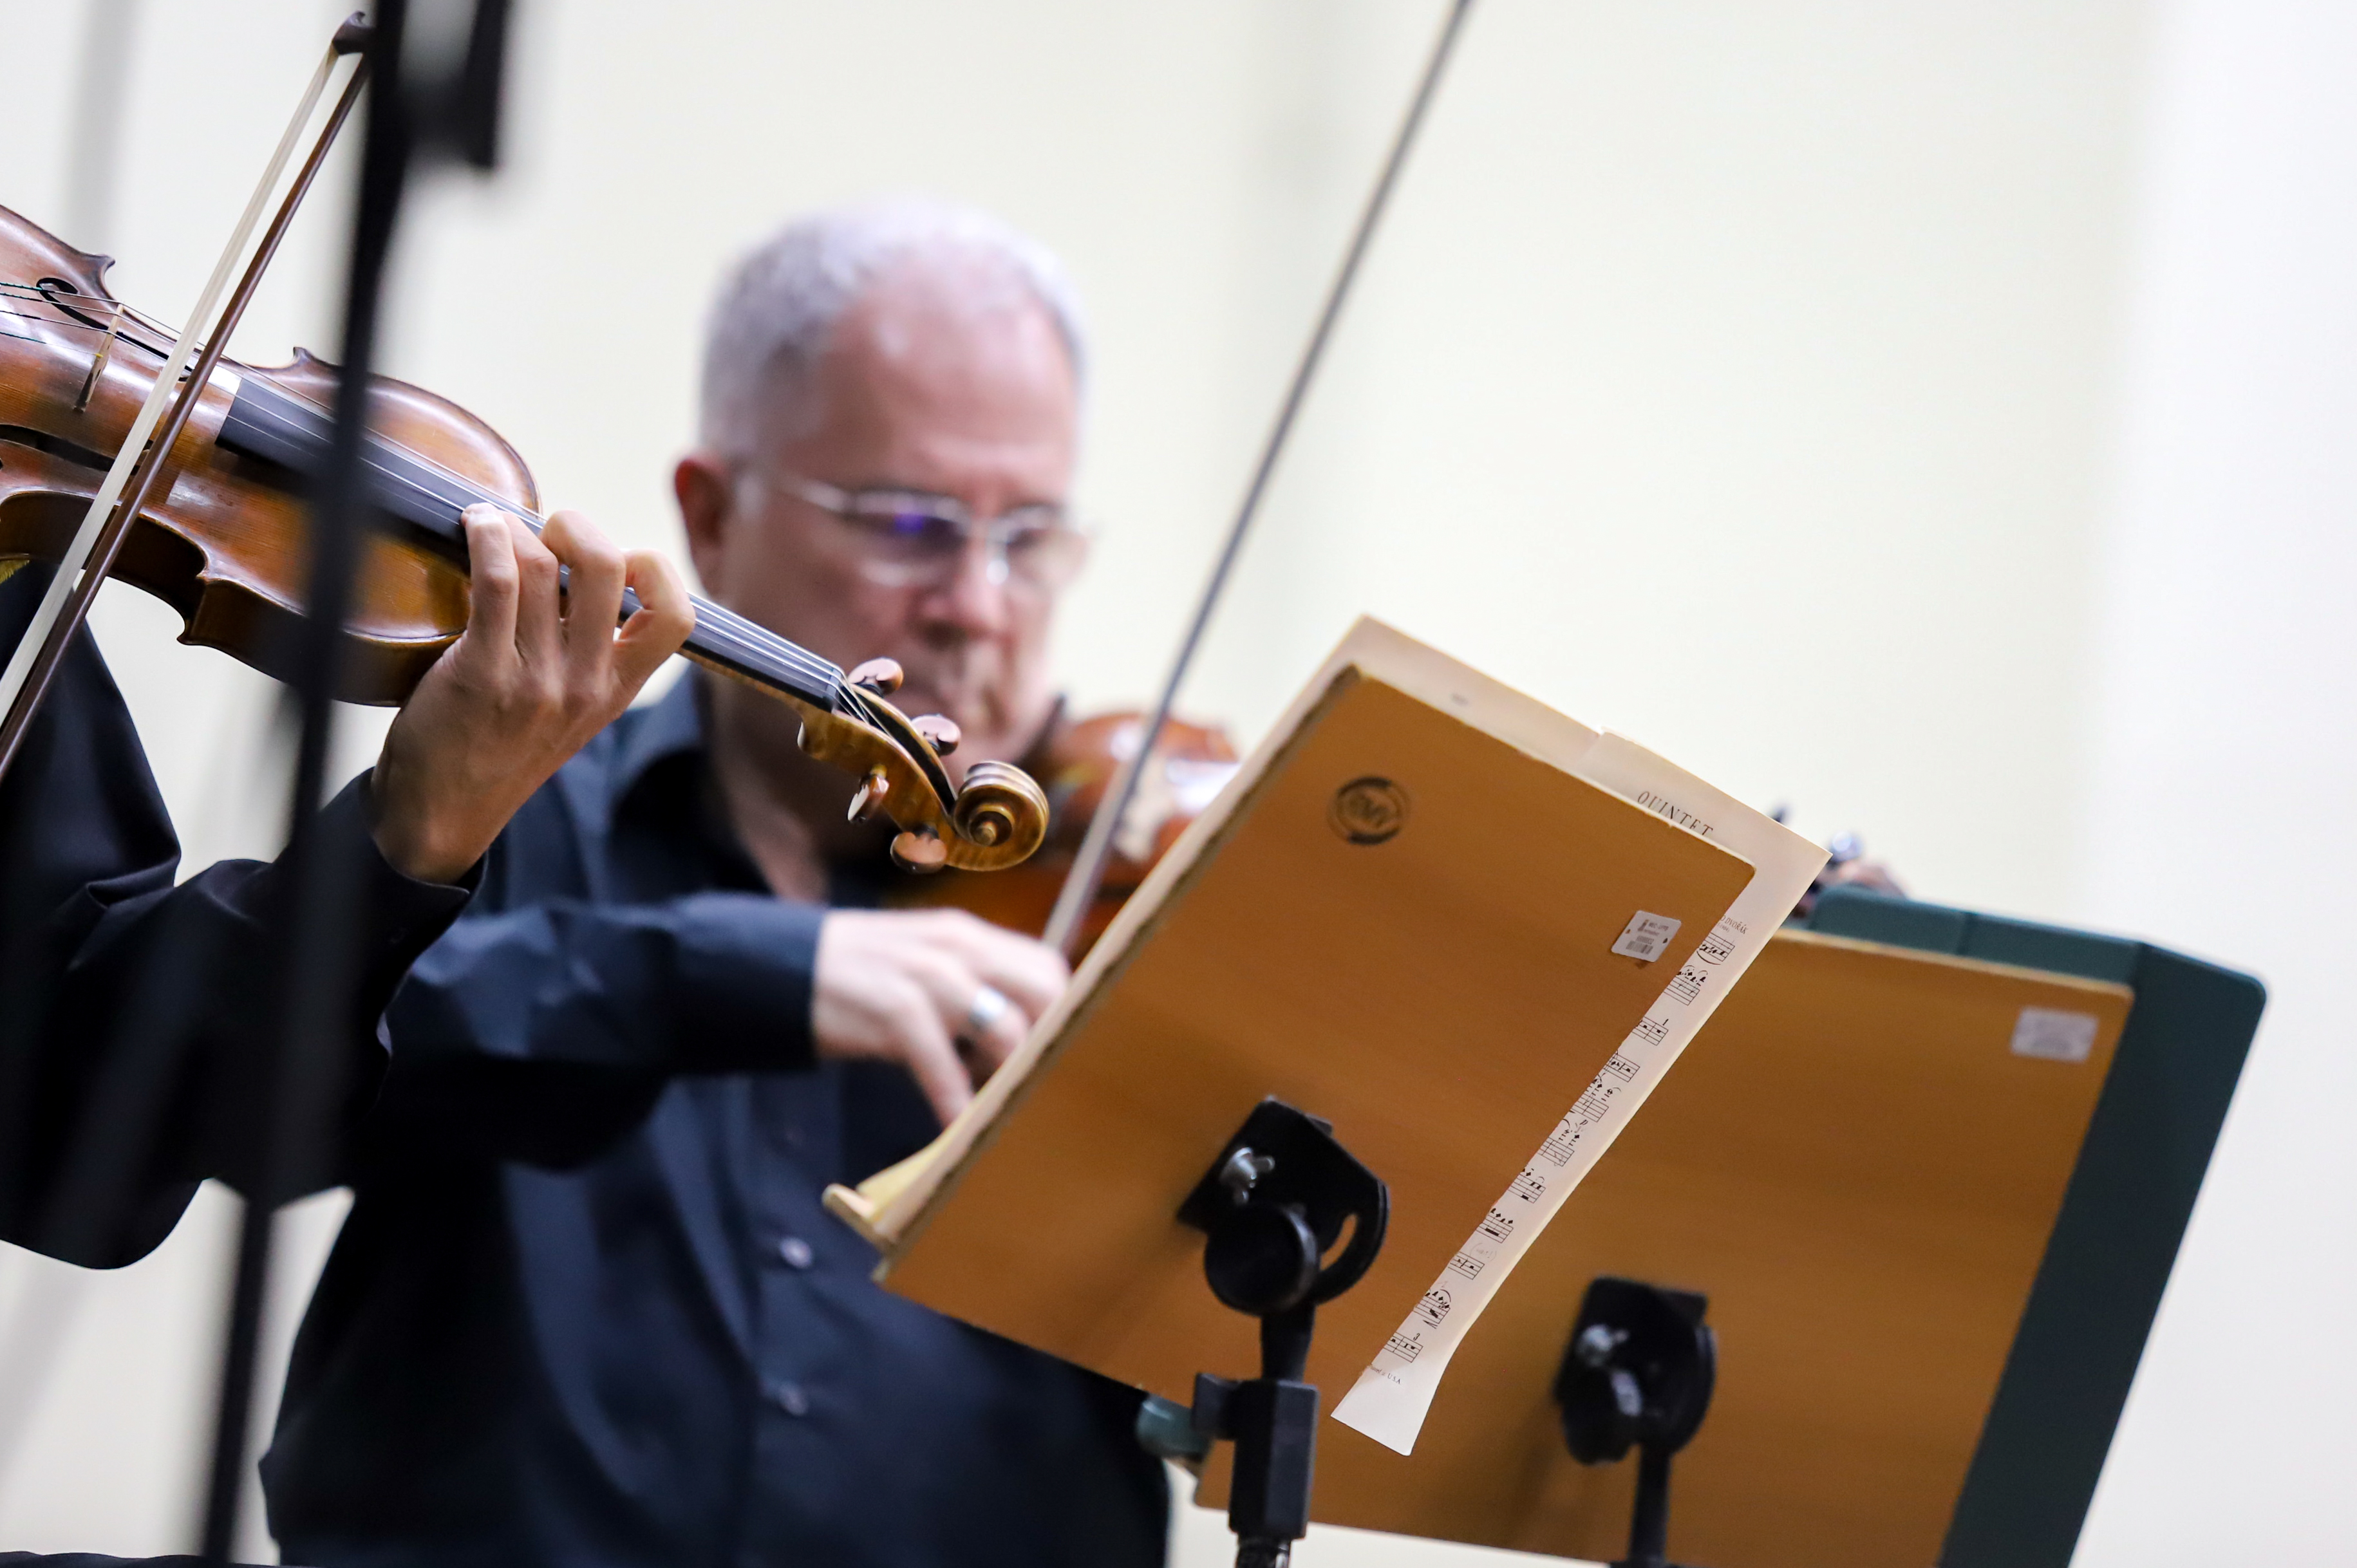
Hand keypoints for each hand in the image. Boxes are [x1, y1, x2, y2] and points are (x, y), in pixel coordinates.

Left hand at [371, 505, 693, 882]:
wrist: (445, 811)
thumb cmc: (501, 745)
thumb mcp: (573, 709)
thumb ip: (591, 651)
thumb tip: (579, 566)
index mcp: (619, 689)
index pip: (675, 616)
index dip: (653, 568)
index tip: (613, 558)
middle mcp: (587, 683)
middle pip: (607, 567)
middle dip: (576, 527)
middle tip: (545, 533)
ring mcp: (537, 680)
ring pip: (542, 567)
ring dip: (513, 529)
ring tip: (492, 528)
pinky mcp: (482, 673)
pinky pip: (495, 582)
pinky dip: (485, 537)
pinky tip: (475, 528)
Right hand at [811, 908, 1068, 1124]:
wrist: (775, 967)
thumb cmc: (860, 979)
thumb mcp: (922, 967)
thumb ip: (970, 989)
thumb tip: (1020, 1042)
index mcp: (968, 936)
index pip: (1048, 967)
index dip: (1062, 1015)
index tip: (1058, 1057)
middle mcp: (957, 947)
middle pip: (1043, 991)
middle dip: (1051, 1043)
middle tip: (1039, 1087)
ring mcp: (926, 975)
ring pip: (1004, 1027)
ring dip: (1012, 1078)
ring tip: (1005, 1112)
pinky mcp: (893, 1010)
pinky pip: (941, 1062)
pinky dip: (954, 1100)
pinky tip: (956, 1129)